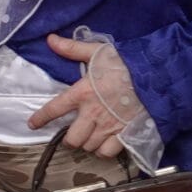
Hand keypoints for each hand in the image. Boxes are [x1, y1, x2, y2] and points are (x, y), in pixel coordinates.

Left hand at [30, 33, 141, 159]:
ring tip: (92, 135)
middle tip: (75, 131)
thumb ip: (73, 49)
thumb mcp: (98, 52)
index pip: (54, 109)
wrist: (158, 76)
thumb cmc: (127, 63)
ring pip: (88, 147)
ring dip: (88, 143)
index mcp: (82, 93)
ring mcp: (109, 127)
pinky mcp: (125, 135)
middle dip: (71, 138)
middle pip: (72, 139)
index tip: (33, 124)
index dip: (41, 118)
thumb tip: (51, 40)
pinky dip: (104, 150)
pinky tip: (106, 142)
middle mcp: (92, 114)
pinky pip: (107, 152)